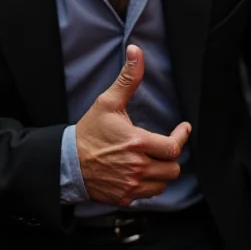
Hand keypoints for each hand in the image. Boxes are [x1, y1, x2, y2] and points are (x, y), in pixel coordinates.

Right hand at [76, 45, 190, 206]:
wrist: (67, 161)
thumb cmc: (89, 131)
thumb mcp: (108, 102)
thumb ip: (127, 78)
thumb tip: (136, 51)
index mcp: (136, 143)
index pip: (173, 148)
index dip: (182, 137)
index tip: (183, 129)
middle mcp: (137, 167)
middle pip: (172, 168)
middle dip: (171, 155)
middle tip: (164, 145)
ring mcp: (131, 185)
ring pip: (163, 183)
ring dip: (161, 170)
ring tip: (153, 158)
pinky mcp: (125, 198)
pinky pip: (149, 194)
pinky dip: (150, 184)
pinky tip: (141, 171)